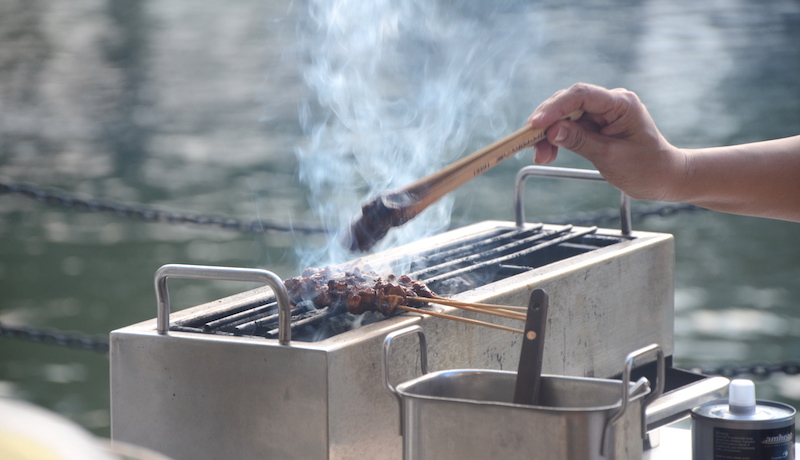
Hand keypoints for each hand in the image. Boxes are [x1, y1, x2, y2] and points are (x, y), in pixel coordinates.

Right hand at [527, 83, 685, 201]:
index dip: (555, 107)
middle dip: (547, 123)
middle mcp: (610, 102)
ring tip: (541, 156)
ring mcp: (602, 112)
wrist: (663, 177)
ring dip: (548, 134)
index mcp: (621, 104)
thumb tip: (552, 131)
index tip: (536, 124)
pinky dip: (556, 139)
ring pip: (565, 115)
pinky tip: (548, 153)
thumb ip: (580, 142)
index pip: (581, 96)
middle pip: (568, 102)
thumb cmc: (646, 168)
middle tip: (532, 145)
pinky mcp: (595, 124)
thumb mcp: (610, 157)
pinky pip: (569, 126)